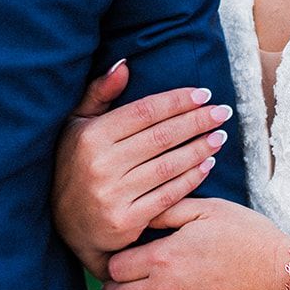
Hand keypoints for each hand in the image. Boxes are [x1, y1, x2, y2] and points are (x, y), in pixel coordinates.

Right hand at [52, 59, 235, 277]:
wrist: (66, 225)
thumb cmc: (76, 166)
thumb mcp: (76, 126)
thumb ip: (99, 94)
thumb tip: (124, 64)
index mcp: (91, 136)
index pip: (144, 111)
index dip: (177, 101)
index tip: (204, 94)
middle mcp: (101, 164)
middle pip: (161, 136)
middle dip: (197, 121)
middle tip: (222, 112)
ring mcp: (113, 194)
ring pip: (168, 165)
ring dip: (200, 149)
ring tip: (220, 136)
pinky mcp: (125, 220)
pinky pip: (168, 194)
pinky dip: (191, 178)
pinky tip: (207, 165)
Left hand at [103, 198, 289, 289]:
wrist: (285, 280)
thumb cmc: (251, 239)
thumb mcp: (210, 210)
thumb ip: (170, 210)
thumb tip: (141, 212)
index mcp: (164, 256)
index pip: (117, 265)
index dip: (112, 263)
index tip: (116, 259)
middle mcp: (164, 289)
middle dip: (111, 288)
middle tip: (112, 283)